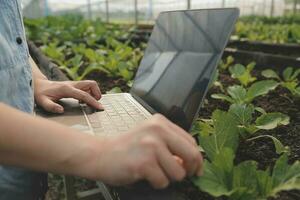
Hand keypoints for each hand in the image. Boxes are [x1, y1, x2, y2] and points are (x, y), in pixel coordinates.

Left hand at [34, 79, 102, 112]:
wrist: (39, 85)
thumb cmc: (41, 94)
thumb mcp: (42, 102)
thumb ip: (51, 106)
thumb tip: (61, 110)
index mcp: (67, 89)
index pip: (84, 94)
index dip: (93, 101)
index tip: (100, 107)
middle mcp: (72, 84)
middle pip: (91, 84)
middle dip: (97, 93)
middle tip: (95, 103)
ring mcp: (74, 84)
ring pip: (90, 84)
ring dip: (94, 93)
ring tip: (88, 103)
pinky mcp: (74, 85)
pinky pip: (87, 87)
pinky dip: (89, 93)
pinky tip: (82, 101)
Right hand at [86, 114, 202, 188]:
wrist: (100, 154)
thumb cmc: (126, 148)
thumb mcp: (150, 136)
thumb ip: (171, 143)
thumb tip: (192, 161)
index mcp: (161, 122)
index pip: (191, 141)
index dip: (196, 158)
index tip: (195, 168)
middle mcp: (158, 131)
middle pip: (191, 155)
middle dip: (190, 169)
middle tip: (185, 175)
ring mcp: (151, 146)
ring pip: (178, 173)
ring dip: (168, 177)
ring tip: (154, 171)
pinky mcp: (144, 163)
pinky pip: (163, 182)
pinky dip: (156, 183)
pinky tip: (144, 175)